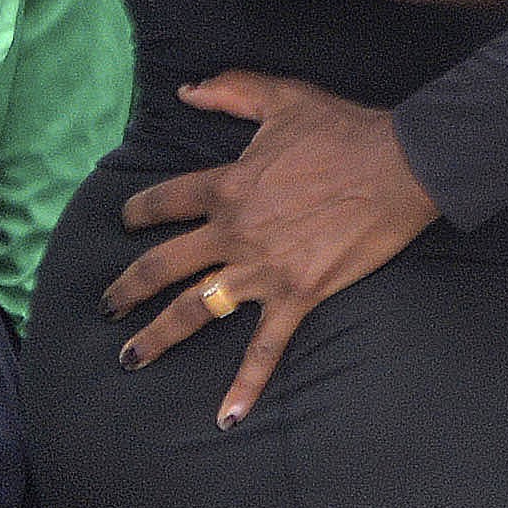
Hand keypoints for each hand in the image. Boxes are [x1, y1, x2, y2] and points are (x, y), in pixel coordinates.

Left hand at [107, 72, 437, 418]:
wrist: (400, 165)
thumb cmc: (344, 130)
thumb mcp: (283, 97)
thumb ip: (231, 90)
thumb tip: (186, 89)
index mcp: (228, 186)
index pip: (166, 202)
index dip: (138, 212)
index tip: (124, 222)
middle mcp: (233, 231)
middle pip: (163, 266)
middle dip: (128, 289)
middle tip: (107, 306)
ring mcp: (262, 269)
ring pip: (194, 309)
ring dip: (158, 336)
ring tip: (130, 358)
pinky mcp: (296, 296)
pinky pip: (264, 349)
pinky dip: (244, 385)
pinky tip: (226, 418)